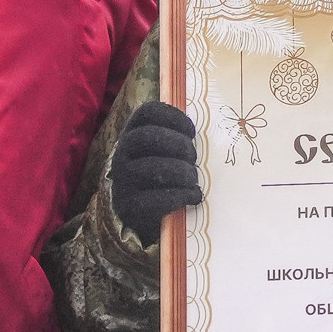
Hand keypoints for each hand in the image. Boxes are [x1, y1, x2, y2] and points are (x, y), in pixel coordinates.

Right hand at [110, 101, 201, 243]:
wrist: (142, 219)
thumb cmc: (161, 179)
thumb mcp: (163, 154)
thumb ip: (177, 140)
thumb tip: (210, 131)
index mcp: (132, 135)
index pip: (147, 112)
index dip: (173, 116)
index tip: (191, 131)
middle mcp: (122, 154)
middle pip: (148, 136)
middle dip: (179, 145)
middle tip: (194, 158)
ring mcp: (123, 181)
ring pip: (153, 168)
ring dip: (182, 172)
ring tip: (194, 179)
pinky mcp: (130, 207)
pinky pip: (156, 199)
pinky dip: (181, 196)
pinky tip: (194, 196)